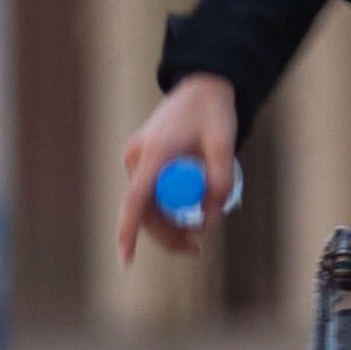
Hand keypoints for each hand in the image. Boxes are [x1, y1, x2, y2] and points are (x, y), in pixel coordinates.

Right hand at [117, 74, 238, 265]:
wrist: (202, 88)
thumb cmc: (213, 113)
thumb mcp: (225, 146)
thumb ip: (220, 182)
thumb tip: (209, 221)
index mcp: (155, 152)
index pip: (135, 201)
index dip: (128, 233)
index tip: (126, 261)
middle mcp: (138, 158)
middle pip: (144, 211)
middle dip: (167, 234)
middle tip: (196, 250)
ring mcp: (137, 161)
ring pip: (147, 206)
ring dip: (169, 225)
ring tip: (197, 236)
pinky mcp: (143, 163)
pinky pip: (151, 196)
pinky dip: (168, 209)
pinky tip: (191, 213)